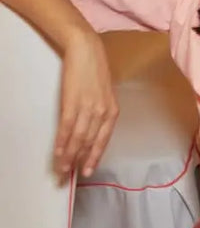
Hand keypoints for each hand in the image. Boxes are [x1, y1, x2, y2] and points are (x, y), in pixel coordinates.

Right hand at [55, 29, 118, 181]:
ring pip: (78, 139)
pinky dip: (62, 142)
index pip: (103, 140)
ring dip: (68, 156)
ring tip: (61, 169)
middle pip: (90, 143)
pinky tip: (58, 152)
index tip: (88, 170)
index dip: (94, 156)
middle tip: (70, 177)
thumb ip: (101, 111)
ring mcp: (88, 108)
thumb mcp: (104, 94)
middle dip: (80, 162)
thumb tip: (92, 129)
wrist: (87, 51)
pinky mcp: (73, 102)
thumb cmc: (95, 72)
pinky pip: (68, 128)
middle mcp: (103, 112)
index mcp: (113, 111)